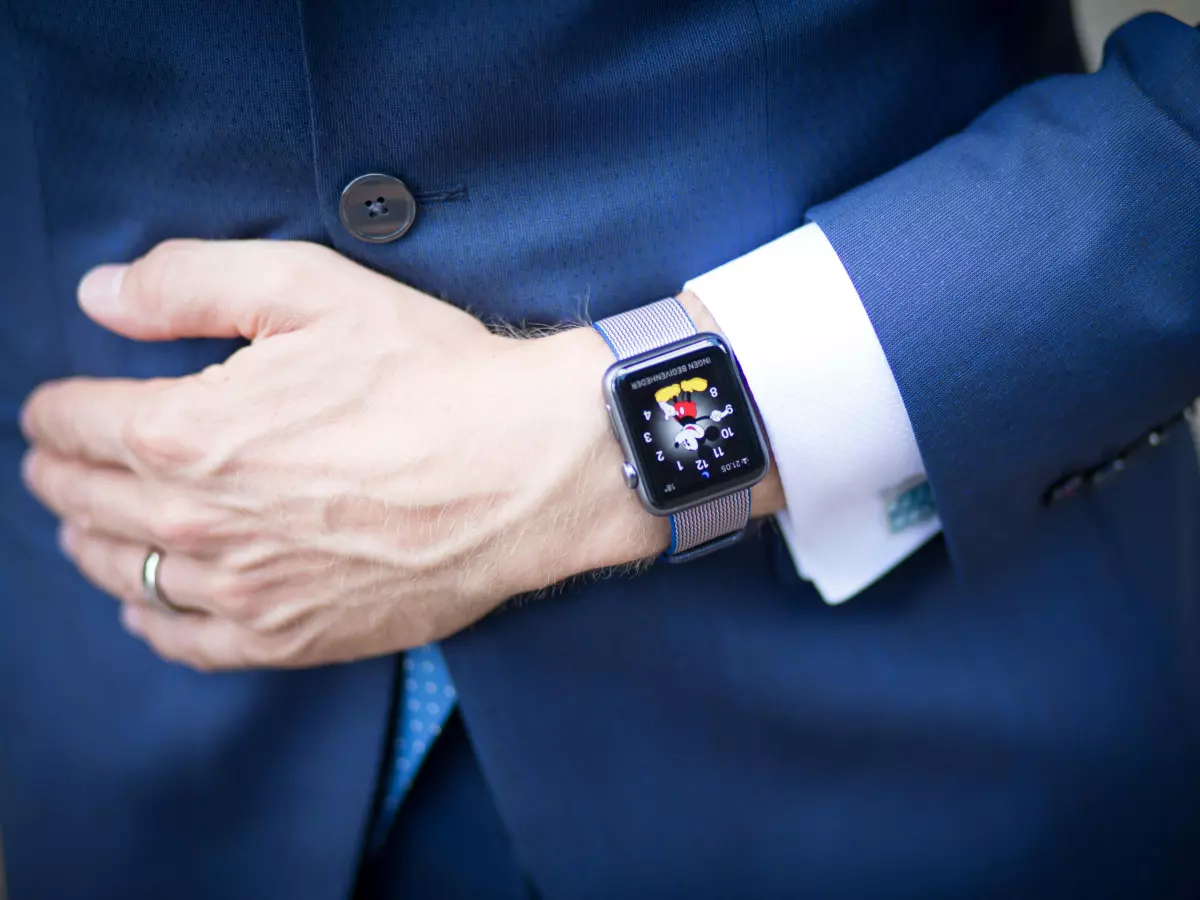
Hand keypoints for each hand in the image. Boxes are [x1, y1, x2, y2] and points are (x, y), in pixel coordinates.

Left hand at [21, 240, 781, 669]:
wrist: (527, 470)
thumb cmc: (432, 376)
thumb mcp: (312, 288)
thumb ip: (187, 282)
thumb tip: (99, 297)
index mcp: (186, 431)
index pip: (73, 424)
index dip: (58, 407)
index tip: (62, 405)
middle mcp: (197, 522)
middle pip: (82, 502)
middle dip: (62, 473)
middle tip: (64, 459)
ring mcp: (244, 590)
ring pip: (123, 574)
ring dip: (93, 542)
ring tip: (94, 522)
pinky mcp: (291, 637)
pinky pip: (184, 641)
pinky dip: (151, 620)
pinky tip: (151, 604)